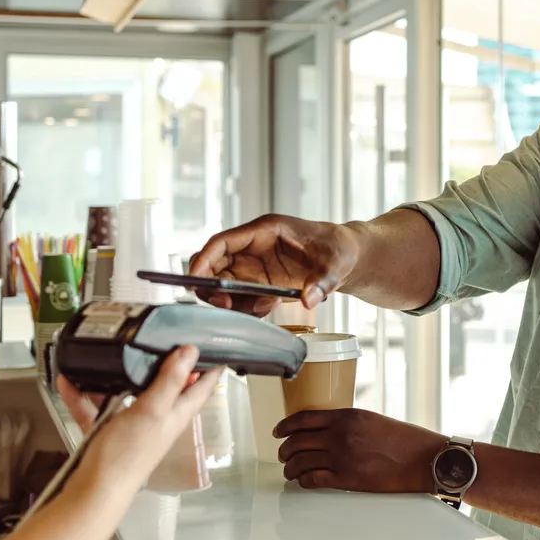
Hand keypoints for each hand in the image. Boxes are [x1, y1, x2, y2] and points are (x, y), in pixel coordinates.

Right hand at [57, 347, 220, 490]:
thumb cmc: (127, 455)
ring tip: (107, 355)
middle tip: (156, 337)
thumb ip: (170, 381)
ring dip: (114, 376)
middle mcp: (157, 418)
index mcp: (176, 414)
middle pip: (165, 386)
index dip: (210, 366)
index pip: (201, 387)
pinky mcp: (107, 432)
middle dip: (160, 363)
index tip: (213, 344)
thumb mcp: (152, 410)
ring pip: (126, 393)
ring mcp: (132, 425)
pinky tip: (69, 382)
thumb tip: (190, 352)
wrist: (93, 491)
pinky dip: (83, 395)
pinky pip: (96, 407)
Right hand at [189, 214, 359, 314]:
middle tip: (228, 306)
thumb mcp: (335, 262)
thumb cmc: (338, 248)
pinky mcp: (259, 283)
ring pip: (223, 286)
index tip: (193, 281)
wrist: (346, 258)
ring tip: (267, 305)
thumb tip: (308, 298)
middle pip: (212, 266)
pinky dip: (248, 308)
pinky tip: (271, 306)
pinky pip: (239, 299)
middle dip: (212, 289)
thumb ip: (323, 280)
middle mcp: (252, 248)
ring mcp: (253, 266)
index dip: (203, 261)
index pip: (221, 243)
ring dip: (235, 303)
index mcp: (264, 231)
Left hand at [275, 409, 446, 493]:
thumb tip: (326, 431)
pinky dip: (303, 481)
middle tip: (282, 454)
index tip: (278, 431)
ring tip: (290, 471)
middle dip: (284, 450)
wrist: (422, 458)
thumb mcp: (371, 420)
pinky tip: (303, 481)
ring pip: (301, 462)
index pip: (304, 419)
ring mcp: (342, 457)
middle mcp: (340, 435)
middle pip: (297, 441)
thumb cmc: (403, 440)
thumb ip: (347, 423)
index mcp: (347, 416)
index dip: (285, 426)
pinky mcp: (347, 479)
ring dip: (290, 468)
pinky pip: (313, 480)